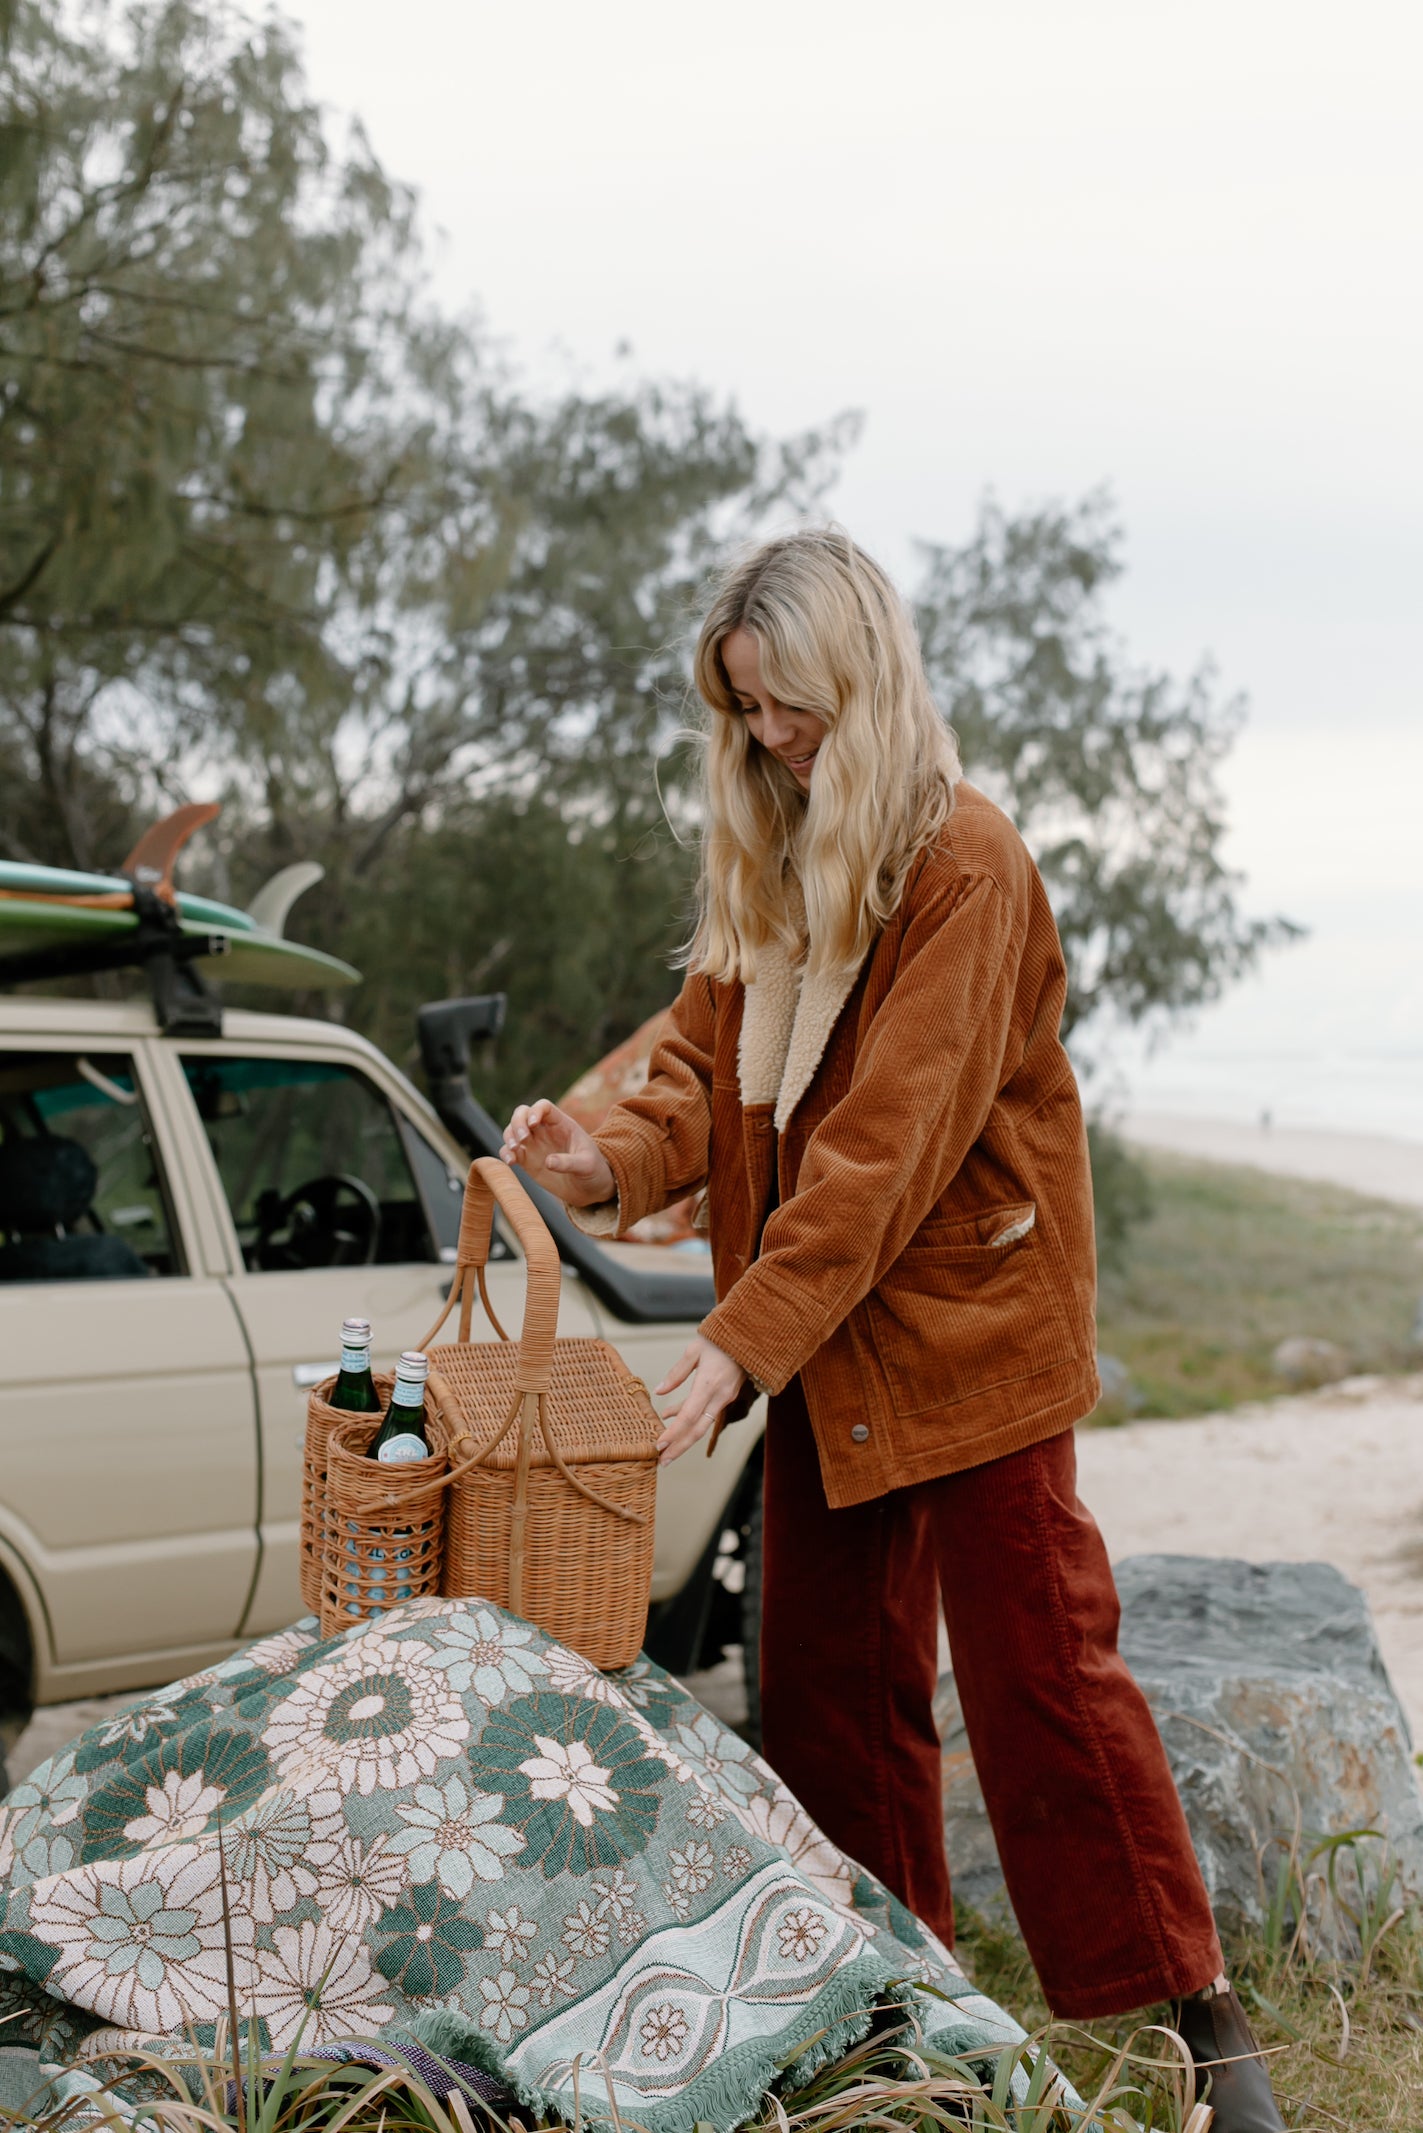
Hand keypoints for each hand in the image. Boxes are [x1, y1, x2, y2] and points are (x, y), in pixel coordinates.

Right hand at [501, 1100, 615, 1208]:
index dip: (535, 1111)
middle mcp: (544, 1130)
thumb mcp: (586, 1165)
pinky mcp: (526, 1160)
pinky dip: (505, 1153)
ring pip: (512, 1130)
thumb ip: (569, 1162)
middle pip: (522, 1113)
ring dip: (509, 1136)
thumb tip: (548, 1162)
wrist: (588, 1188)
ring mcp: (534, 1144)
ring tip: (515, 1150)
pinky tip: (511, 1162)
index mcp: (562, 1124)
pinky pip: (509, 1151)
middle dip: (518, 1122)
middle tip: (522, 1139)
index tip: (533, 1124)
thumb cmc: (592, 1171)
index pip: (544, 1107)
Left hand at [654, 1336, 745, 1464]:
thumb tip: (660, 1391)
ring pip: (702, 1424)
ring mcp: (725, 1397)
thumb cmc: (720, 1338)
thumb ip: (677, 1373)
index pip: (689, 1416)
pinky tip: (671, 1417)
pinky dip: (690, 1419)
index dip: (673, 1433)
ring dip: (684, 1438)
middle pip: (697, 1430)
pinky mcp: (726, 1395)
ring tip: (666, 1448)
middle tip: (662, 1462)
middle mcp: (719, 1396)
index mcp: (709, 1384)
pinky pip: (706, 1412)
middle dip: (679, 1448)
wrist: (751, 1335)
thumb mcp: (694, 1350)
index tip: (658, 1445)